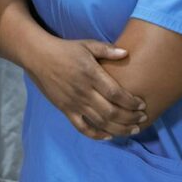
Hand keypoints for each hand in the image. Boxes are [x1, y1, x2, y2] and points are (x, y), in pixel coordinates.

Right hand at [23, 36, 147, 139]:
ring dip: (119, 129)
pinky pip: (82, 127)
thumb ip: (107, 49)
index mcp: (91, 75)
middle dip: (130, 118)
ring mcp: (74, 103)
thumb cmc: (65, 49)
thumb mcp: (86, 44)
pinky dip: (96, 135)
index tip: (142, 105)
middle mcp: (84, 92)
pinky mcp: (65, 110)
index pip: (116, 94)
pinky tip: (108, 136)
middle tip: (142, 119)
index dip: (131, 102)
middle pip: (111, 112)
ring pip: (100, 122)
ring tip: (133, 130)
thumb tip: (126, 53)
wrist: (38, 57)